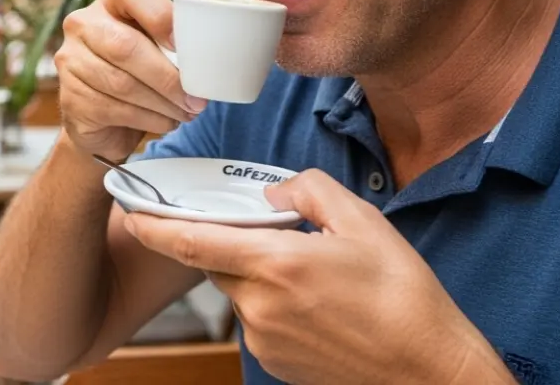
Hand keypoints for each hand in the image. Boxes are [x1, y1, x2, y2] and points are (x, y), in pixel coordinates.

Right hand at [54, 0, 206, 160]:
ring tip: (187, 113)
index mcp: (111, 2)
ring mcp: (70, 61)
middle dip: (167, 78)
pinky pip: (113, 109)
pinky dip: (148, 119)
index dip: (160, 15)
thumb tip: (212, 59)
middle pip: (126, 46)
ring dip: (162, 104)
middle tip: (196, 99)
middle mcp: (83, 24)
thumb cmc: (139, 73)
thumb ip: (177, 41)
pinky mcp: (69, 97)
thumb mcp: (156, 46)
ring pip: (121, 83)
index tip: (182, 44)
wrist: (104, 118)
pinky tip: (166, 122)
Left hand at [124, 170, 516, 384]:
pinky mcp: (274, 362)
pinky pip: (257, 319)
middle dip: (234, 243)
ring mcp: (264, 340)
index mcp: (277, 265)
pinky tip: (318, 303)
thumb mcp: (363, 221)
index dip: (155, 226)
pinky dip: (274, 302)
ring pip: (240, 291)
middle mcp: (260, 306)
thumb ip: (308, 192)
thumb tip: (274, 196)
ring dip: (260, 274)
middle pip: (219, 263)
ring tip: (316, 274)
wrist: (428, 371)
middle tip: (278, 235)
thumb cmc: (404, 297)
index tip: (131, 209)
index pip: (193, 243)